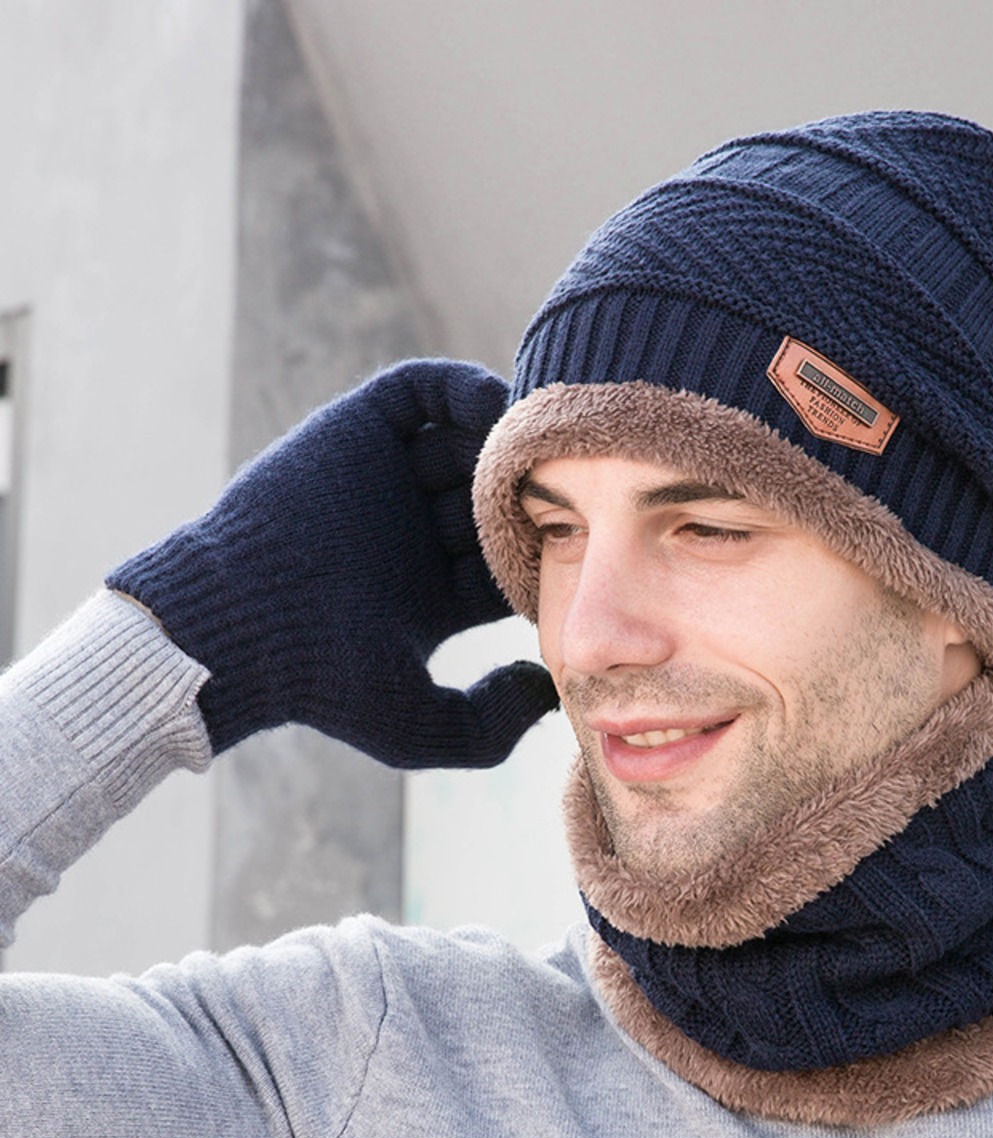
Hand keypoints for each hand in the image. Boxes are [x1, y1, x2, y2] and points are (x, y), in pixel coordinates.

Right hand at [107, 360, 556, 767]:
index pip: (514, 559)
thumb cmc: (321, 681)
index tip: (587, 547)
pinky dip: (462, 388)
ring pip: (468, 441)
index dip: (553, 551)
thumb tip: (545, 688)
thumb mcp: (419, 726)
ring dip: (507, 439)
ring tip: (542, 445)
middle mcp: (416, 533)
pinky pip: (423, 393)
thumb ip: (490, 725)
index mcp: (436, 596)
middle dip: (536, 492)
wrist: (237, 627)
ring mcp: (387, 480)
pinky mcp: (356, 431)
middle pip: (498, 496)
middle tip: (579, 485)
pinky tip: (496, 412)